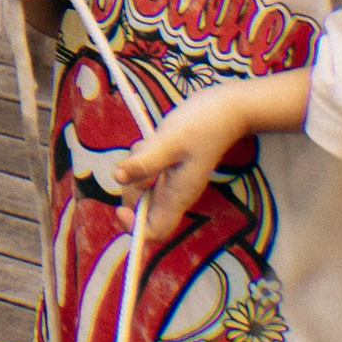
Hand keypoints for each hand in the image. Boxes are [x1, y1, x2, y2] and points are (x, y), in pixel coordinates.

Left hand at [114, 83, 253, 244]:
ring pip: (138, 185)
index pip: (154, 231)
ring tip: (151, 146)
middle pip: (139, 208)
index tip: (120, 209)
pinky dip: (139, 156)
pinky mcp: (165, 167)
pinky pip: (142, 168)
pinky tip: (153, 141)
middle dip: (130, 187)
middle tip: (141, 160)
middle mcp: (173, 193)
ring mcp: (169, 180)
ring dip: (134, 167)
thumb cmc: (203, 126)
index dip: (134, 228)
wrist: (224, 110)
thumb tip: (117, 178)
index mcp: (177, 196)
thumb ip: (145, 162)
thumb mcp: (171, 143)